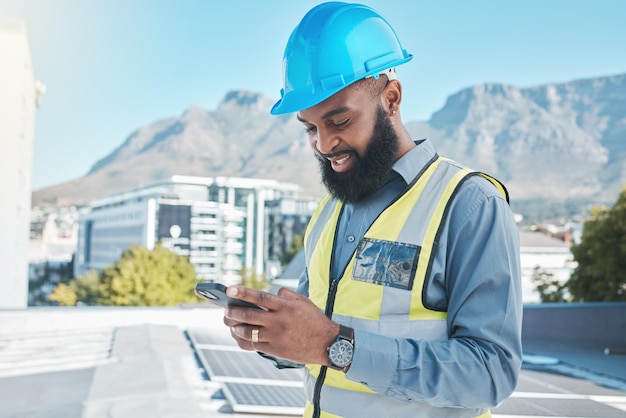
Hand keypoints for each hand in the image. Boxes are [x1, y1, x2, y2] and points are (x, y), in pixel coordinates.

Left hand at [223, 286, 338, 365]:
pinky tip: (238, 335)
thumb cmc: (315, 321)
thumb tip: (272, 292)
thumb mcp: (303, 302)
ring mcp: (275, 336)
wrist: (328, 344)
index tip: (229, 289)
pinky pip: (252, 345)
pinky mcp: (275, 349)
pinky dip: (242, 339)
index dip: (243, 292)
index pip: (259, 297)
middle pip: (248, 315)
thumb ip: (286, 295)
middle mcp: (278, 321)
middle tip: (225, 309)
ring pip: (247, 331)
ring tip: (230, 322)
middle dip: (232, 312)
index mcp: (285, 306)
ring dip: (234, 326)